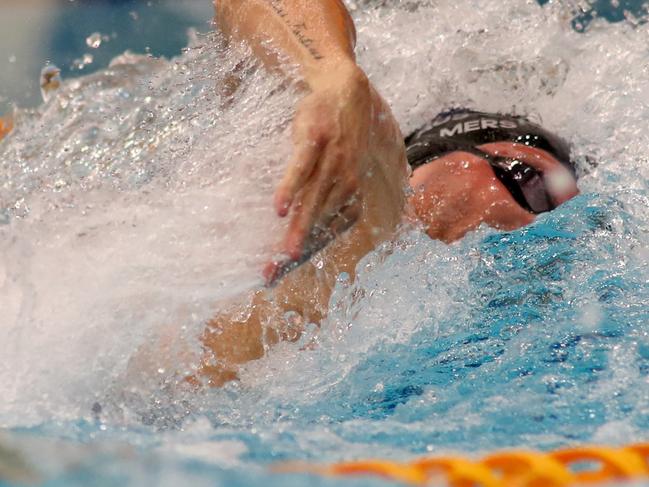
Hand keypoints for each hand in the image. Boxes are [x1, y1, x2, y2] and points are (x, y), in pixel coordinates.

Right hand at [263, 63, 376, 283]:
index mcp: (350, 191)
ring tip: (281, 253)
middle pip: (318, 222)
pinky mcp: (316, 140)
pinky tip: (279, 209)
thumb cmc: (337, 134)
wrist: (346, 89)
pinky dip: (290, 189)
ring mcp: (332, 160)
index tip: (283, 272)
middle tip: (273, 274)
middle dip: (297, 250)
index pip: (327, 229)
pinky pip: (301, 169)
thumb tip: (299, 220)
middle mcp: (345, 181)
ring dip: (297, 228)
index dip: (307, 253)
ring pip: (312, 201)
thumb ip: (325, 195)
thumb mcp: (340, 167)